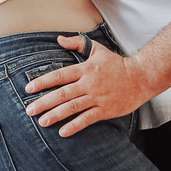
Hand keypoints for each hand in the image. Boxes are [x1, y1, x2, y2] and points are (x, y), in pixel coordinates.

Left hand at [24, 36, 147, 134]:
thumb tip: (59, 39)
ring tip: (42, 121)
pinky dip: (75, 126)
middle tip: (29, 110)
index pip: (59, 75)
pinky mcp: (105, 110)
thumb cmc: (117, 64)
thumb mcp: (97, 50)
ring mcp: (97, 97)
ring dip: (55, 115)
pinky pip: (87, 119)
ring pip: (72, 107)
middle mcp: (89, 83)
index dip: (42, 82)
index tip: (28, 88)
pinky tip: (63, 131)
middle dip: (44, 102)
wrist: (141, 77)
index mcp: (85, 69)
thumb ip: (77, 44)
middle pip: (62, 93)